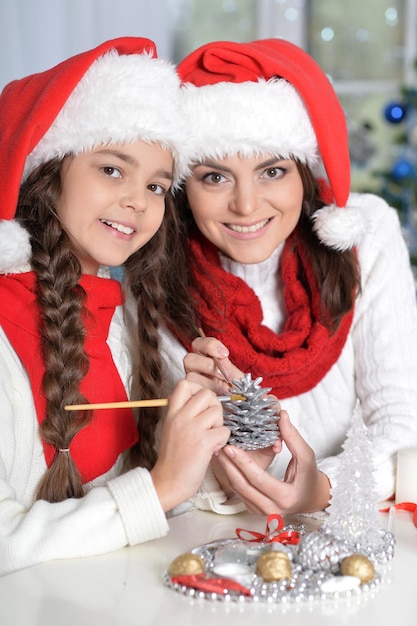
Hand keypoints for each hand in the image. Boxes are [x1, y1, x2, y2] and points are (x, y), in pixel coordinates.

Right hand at [151, 379, 229, 510]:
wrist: (169, 482)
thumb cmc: (174, 457)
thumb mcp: (171, 428)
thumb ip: (184, 412)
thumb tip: (204, 400)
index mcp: (172, 412)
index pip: (185, 383)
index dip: (198, 388)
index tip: (200, 403)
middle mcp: (181, 417)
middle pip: (207, 394)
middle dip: (214, 406)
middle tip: (210, 422)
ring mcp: (192, 429)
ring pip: (218, 411)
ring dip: (219, 424)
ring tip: (211, 437)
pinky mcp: (204, 443)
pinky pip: (225, 430)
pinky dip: (223, 440)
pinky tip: (213, 449)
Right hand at [184, 336, 243, 393]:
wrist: (238, 408)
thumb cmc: (237, 391)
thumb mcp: (236, 376)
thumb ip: (228, 366)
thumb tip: (222, 357)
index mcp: (206, 358)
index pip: (199, 344)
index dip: (210, 345)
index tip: (225, 354)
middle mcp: (196, 369)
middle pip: (189, 358)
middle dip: (207, 365)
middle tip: (223, 374)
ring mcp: (192, 383)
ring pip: (190, 375)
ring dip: (209, 382)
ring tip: (221, 390)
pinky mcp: (191, 395)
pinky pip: (192, 391)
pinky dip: (206, 392)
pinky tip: (216, 396)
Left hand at [213, 410, 330, 514]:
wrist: (311, 498)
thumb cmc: (310, 476)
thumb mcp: (306, 456)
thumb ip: (293, 437)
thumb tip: (282, 416)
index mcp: (286, 497)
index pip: (258, 479)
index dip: (243, 462)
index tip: (231, 447)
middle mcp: (272, 509)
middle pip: (243, 486)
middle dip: (229, 465)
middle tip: (219, 446)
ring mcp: (262, 512)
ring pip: (238, 491)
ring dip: (227, 470)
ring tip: (219, 452)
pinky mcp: (255, 510)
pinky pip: (239, 493)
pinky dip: (231, 477)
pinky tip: (226, 463)